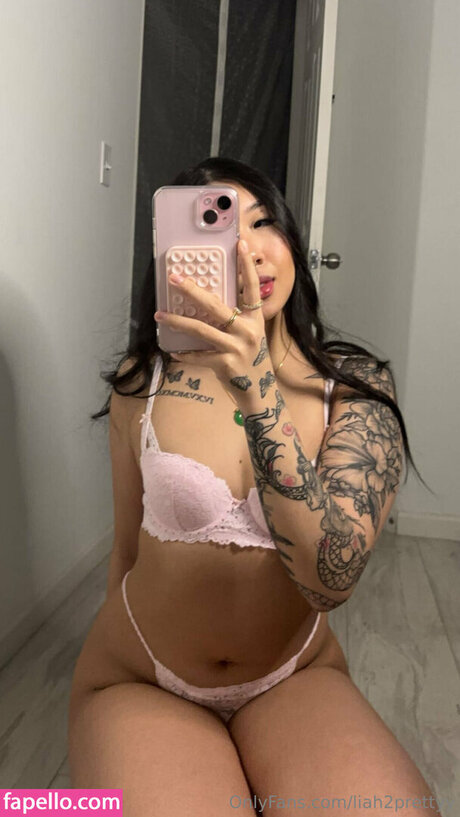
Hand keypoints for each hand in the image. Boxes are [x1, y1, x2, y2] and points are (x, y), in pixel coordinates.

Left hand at [154, 239, 270, 384]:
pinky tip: (172, 350)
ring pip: (201, 329)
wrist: (257, 390)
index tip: (240, 244)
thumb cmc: (248, 359)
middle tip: (174, 279)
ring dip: (177, 322)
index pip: (252, 288)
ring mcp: (237, 348)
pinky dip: (184, 353)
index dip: (246, 265)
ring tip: (159, 315)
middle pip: (215, 305)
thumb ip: (233, 319)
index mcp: (255, 319)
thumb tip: (205, 301)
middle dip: (192, 290)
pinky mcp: (226, 364)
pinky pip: (198, 355)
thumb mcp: (248, 335)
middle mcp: (248, 331)